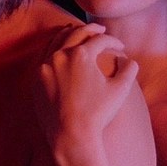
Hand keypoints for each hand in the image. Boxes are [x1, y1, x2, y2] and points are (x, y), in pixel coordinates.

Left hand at [36, 23, 138, 141]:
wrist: (71, 136)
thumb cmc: (97, 113)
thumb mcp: (120, 90)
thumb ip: (128, 70)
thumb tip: (128, 60)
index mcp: (81, 55)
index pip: (99, 40)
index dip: (113, 42)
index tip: (120, 48)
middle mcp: (61, 55)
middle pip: (77, 33)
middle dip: (91, 29)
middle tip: (100, 29)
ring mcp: (46, 66)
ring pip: (58, 41)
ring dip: (70, 33)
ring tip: (78, 31)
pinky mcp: (37, 78)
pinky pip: (45, 56)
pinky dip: (54, 48)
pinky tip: (60, 49)